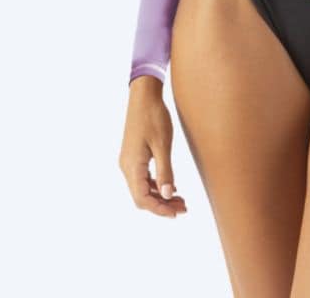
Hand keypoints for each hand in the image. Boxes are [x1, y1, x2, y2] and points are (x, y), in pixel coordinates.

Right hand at [119, 76, 187, 217]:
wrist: (144, 95)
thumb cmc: (154, 117)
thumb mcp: (163, 145)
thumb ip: (165, 171)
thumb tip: (166, 195)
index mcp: (132, 165)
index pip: (142, 198)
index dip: (159, 209)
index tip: (176, 213)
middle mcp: (127, 166)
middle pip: (141, 196)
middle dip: (161, 204)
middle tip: (183, 208)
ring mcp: (129, 161)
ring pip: (142, 188)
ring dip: (160, 195)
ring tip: (181, 200)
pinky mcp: (133, 155)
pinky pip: (143, 177)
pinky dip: (156, 185)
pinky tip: (171, 185)